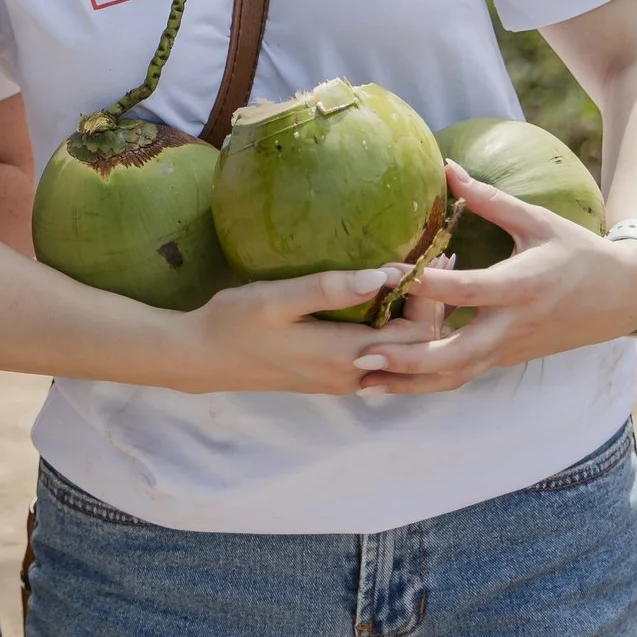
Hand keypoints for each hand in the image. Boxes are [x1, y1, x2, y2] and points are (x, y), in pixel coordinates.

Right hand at [177, 265, 433, 394]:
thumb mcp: (276, 299)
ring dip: (413, 318)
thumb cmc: (234, 323)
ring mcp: (340, 379)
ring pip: (399, 354)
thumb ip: (329, 290)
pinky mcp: (329, 375)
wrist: (202, 358)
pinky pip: (379, 356)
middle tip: (435, 259)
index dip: (430, 297)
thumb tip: (382, 277)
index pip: (416, 335)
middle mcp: (351, 375)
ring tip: (418, 275)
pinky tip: (385, 298)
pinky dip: (393, 328)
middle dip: (431, 305)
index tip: (430, 257)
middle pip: (415, 347)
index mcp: (345, 356)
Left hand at [354, 162, 636, 394]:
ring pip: (457, 376)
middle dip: (409, 360)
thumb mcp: (538, 221)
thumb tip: (447, 167)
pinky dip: (428, 381)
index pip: (466, 290)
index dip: (424, 285)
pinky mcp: (507, 359)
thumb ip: (489, 199)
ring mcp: (510, 349)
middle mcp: (513, 326)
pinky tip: (393, 380)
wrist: (620, 297)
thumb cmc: (577, 251)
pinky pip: (464, 375)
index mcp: (521, 287)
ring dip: (411, 382)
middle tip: (363, 356)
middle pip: (457, 355)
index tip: (382, 275)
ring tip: (364, 380)